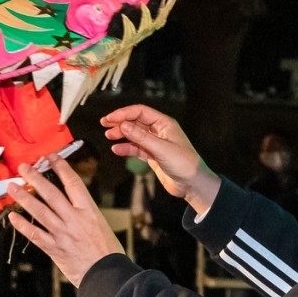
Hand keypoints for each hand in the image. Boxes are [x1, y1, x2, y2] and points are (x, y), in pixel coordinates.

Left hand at [6, 159, 122, 286]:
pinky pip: (34, 234)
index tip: (51, 157)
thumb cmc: (108, 251)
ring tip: (12, 187)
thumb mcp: (100, 224)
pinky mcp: (54, 248)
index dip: (60, 167)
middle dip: (36, 178)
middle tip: (23, 167)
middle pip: (51, 193)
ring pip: (39, 211)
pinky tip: (12, 216)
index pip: (73, 183)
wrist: (107, 275)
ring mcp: (62, 234)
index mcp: (88, 211)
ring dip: (24, 198)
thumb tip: (69, 203)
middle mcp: (74, 219)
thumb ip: (83, 213)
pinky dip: (22, 225)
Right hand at [100, 104, 220, 216]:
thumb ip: (141, 137)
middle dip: (120, 122)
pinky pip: (136, 148)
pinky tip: (117, 150)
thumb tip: (122, 125)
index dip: (124, 113)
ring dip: (122, 135)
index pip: (140, 112)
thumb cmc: (184, 163)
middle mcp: (159, 131)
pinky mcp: (152, 155)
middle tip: (104, 124)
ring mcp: (155, 143)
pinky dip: (126, 148)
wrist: (193, 184)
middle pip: (135, 121)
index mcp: (164, 124)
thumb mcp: (161, 149)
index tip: (110, 119)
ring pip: (134, 135)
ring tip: (109, 136)